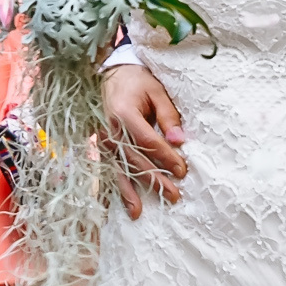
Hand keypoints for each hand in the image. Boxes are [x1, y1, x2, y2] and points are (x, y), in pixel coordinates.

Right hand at [101, 63, 184, 219]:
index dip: (165, 157)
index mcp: (124, 113)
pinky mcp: (103, 145)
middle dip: (154, 180)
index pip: (147, 141)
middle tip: (174, 195)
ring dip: (129, 192)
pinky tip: (117, 203)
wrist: (112, 72)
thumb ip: (168, 116)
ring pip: (119, 169)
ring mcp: (104, 139)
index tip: (182, 170)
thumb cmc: (138, 81)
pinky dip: (114, 187)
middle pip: (134, 160)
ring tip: (138, 213)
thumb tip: (179, 141)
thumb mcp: (157, 91)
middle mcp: (111, 130)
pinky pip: (109, 168)